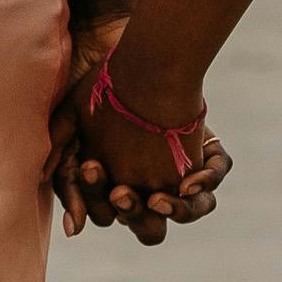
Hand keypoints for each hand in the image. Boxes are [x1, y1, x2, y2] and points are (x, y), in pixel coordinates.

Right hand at [48, 39, 231, 246]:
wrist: (132, 50)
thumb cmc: (97, 92)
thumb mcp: (69, 132)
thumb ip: (66, 180)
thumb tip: (74, 231)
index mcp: (117, 187)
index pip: (113, 217)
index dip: (103, 205)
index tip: (94, 174)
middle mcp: (151, 186)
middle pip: (152, 225)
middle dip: (138, 215)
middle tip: (123, 191)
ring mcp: (181, 172)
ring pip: (192, 210)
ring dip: (178, 211)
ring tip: (160, 198)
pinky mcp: (207, 149)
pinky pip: (216, 173)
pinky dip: (207, 180)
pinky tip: (192, 179)